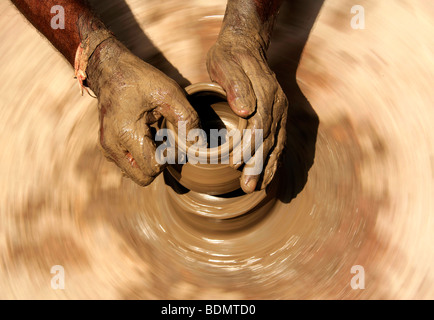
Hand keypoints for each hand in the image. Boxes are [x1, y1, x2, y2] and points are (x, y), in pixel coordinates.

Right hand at [86, 37, 198, 185]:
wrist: (110, 69)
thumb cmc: (140, 79)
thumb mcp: (169, 93)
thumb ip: (188, 119)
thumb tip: (199, 144)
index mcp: (126, 133)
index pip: (154, 168)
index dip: (170, 158)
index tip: (174, 139)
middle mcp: (112, 146)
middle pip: (143, 178)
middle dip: (160, 165)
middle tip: (167, 142)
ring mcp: (107, 148)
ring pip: (134, 174)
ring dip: (149, 162)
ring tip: (157, 137)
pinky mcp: (107, 146)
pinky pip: (127, 165)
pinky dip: (140, 157)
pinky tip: (147, 137)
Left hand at [207, 32, 287, 192]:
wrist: (244, 45)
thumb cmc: (229, 56)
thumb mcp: (225, 64)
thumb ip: (235, 85)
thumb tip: (245, 110)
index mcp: (266, 92)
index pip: (259, 125)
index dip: (248, 146)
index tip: (234, 163)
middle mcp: (278, 104)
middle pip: (270, 139)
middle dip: (258, 165)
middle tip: (247, 187)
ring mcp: (281, 111)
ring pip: (277, 144)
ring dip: (268, 168)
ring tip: (257, 188)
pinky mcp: (278, 116)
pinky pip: (279, 141)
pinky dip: (274, 160)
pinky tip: (268, 175)